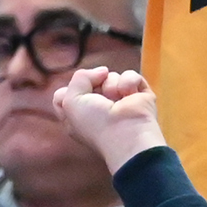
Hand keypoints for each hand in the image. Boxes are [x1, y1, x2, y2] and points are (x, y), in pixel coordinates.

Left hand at [51, 66, 165, 169]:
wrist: (128, 135)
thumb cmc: (95, 123)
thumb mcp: (70, 100)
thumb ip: (79, 78)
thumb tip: (103, 71)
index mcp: (78, 116)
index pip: (66, 94)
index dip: (70, 92)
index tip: (77, 103)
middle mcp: (99, 108)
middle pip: (89, 81)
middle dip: (92, 86)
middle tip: (100, 101)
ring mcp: (120, 101)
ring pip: (110, 76)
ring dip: (111, 85)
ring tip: (117, 100)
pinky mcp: (140, 96)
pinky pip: (131, 76)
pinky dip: (129, 83)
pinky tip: (129, 94)